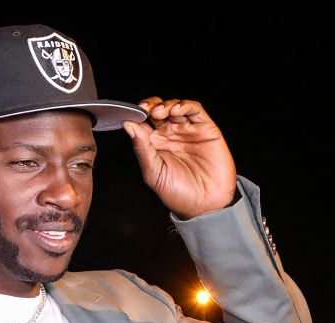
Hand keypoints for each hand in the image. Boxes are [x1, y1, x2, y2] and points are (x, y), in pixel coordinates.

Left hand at [123, 98, 236, 219]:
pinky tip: (177, 110)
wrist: (206, 206)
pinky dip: (185, 105)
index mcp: (155, 145)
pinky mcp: (206, 129)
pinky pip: (195, 110)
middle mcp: (170, 135)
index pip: (142, 123)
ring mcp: (188, 131)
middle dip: (150, 106)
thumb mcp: (154, 173)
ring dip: (166, 104)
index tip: (130, 114)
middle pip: (158, 110)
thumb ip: (142, 148)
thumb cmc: (178, 193)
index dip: (135, 115)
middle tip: (145, 110)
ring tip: (160, 112)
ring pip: (175, 107)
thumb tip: (128, 126)